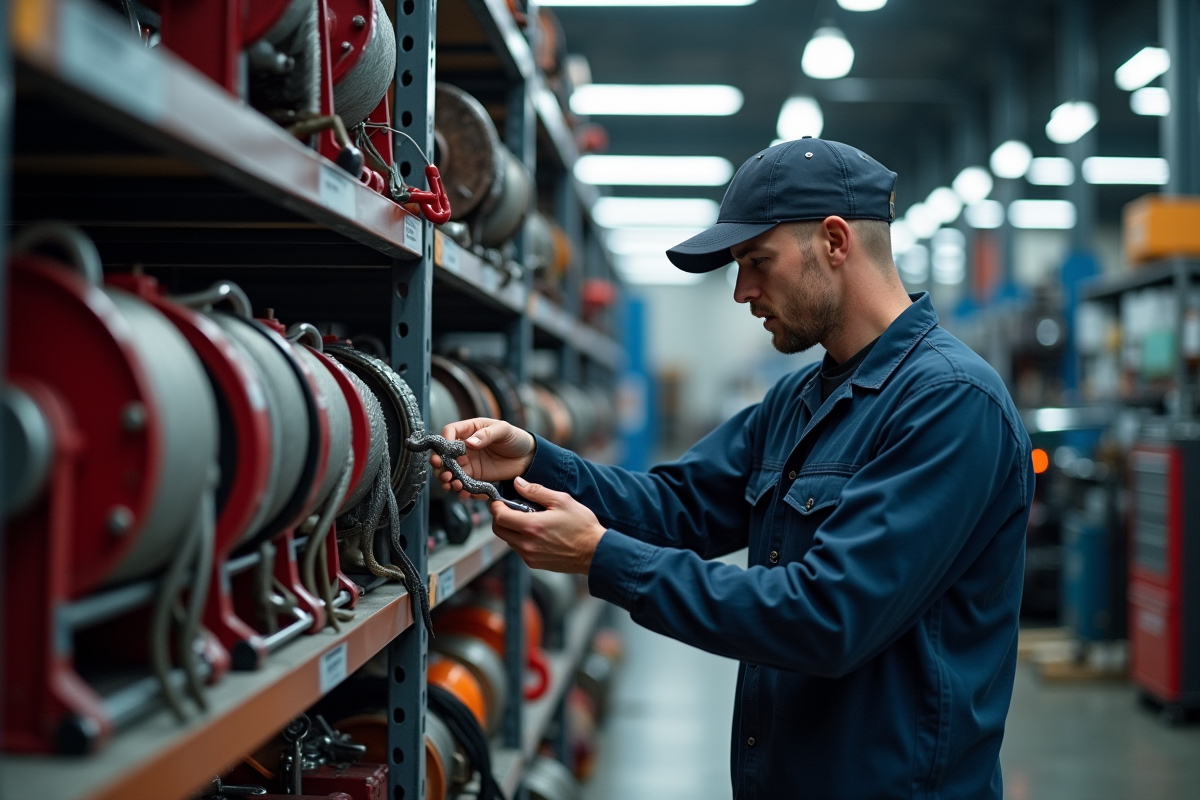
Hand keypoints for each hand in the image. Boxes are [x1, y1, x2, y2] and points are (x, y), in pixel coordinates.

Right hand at [431, 418, 536, 494]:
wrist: (528, 458)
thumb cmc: (515, 438)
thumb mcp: (504, 430)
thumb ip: (487, 434)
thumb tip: (470, 442)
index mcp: (470, 429)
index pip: (450, 431)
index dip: (445, 440)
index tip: (446, 450)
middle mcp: (465, 446)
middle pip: (444, 453)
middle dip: (440, 464)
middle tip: (443, 471)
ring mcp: (469, 462)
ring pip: (449, 470)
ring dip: (447, 478)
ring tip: (453, 484)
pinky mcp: (474, 476)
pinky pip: (461, 482)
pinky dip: (459, 488)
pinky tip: (463, 492)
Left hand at [489, 477, 605, 573]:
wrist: (594, 552)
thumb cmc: (582, 526)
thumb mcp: (561, 501)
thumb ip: (536, 491)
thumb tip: (517, 483)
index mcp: (532, 526)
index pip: (500, 516)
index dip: (495, 506)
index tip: (499, 500)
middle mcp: (527, 544)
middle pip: (498, 530)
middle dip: (500, 517)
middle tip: (510, 508)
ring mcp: (530, 556)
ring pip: (508, 540)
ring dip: (511, 529)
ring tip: (528, 520)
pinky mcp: (534, 564)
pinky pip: (518, 549)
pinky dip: (520, 539)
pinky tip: (536, 532)